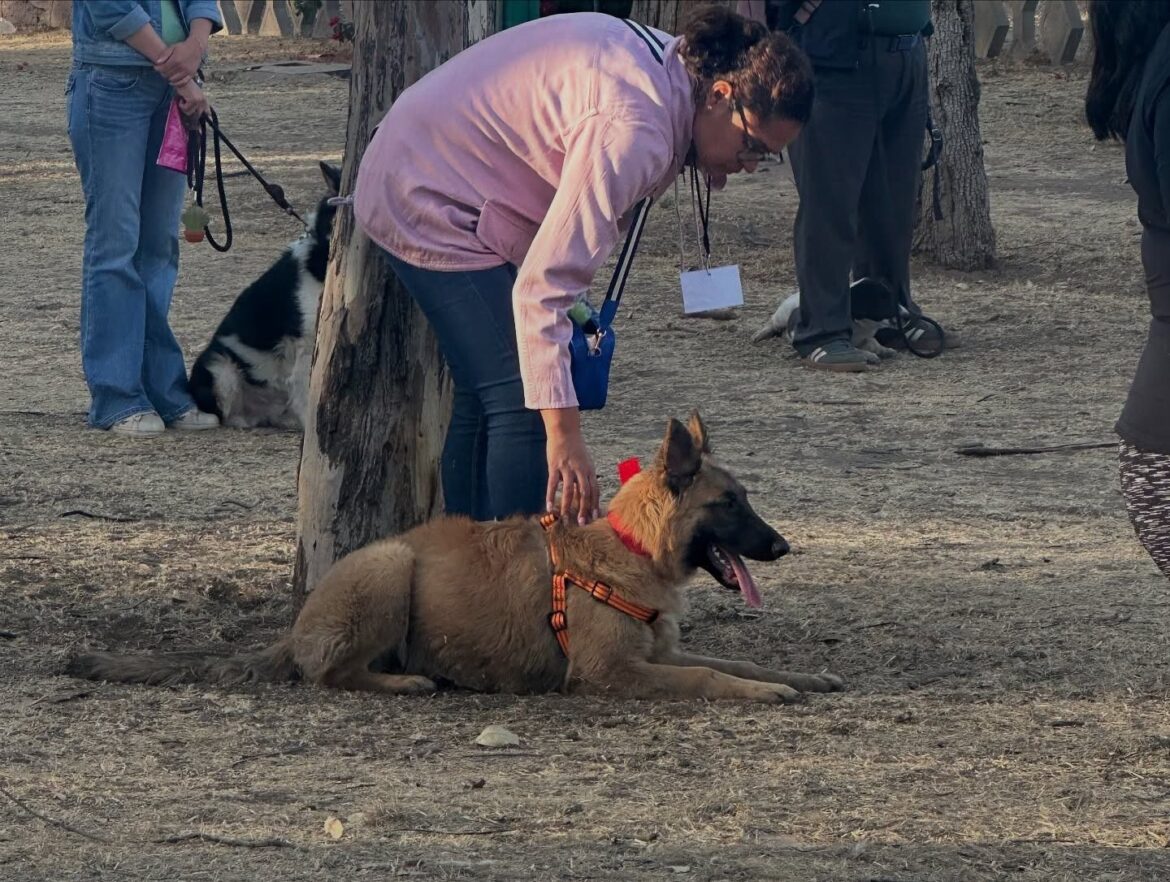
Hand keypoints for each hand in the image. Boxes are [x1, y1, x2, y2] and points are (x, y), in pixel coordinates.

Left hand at [154, 38, 202, 85]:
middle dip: (162, 73)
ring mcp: (187, 71)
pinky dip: (177, 84)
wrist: (196, 48)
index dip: (158, 68)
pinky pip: (183, 82)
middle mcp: (181, 67)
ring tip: (167, 75)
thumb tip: (157, 62)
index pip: (163, 68)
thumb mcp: (172, 47)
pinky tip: (173, 82)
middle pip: (168, 74)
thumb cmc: (182, 47)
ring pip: (174, 79)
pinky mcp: (191, 74)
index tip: (156, 67)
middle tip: (161, 71)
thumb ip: (164, 55)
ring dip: (169, 78)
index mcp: (175, 59)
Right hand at [175, 80, 208, 126]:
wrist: (181, 79)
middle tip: (185, 111)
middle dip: (190, 114)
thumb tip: (195, 116)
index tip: (199, 126)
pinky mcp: (193, 101)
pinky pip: (186, 109)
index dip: (203, 118)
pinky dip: (181, 105)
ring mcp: (198, 101)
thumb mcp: (192, 95)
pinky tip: (181, 99)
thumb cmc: (185, 86)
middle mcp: (203, 101)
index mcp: (204, 100)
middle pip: (198, 115)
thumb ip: (195, 104)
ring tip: (182, 100)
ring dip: (184, 108)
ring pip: (190, 113)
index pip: (208, 113)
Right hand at [542, 408, 598, 525]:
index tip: (594, 517)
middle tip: (582, 523)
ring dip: (567, 506)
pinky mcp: (555, 466)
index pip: (594, 490)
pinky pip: (553, 484)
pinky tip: (549, 506)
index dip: (594, 504)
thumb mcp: (585, 461)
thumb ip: (584, 476)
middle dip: (584, 509)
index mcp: (590, 470)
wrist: (565, 430)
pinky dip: (550, 496)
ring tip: (565, 518)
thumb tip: (582, 493)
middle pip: (585, 493)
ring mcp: (568, 468)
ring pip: (569, 491)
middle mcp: (581, 470)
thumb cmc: (575, 446)